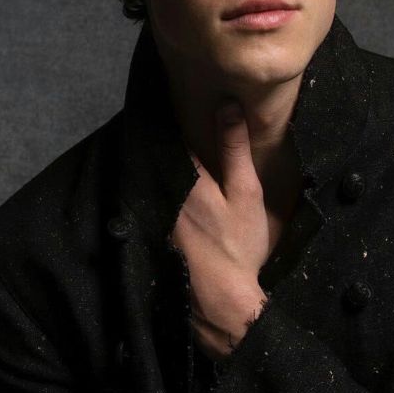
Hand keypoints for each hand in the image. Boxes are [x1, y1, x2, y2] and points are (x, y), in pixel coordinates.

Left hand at [170, 102, 269, 359]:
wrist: (221, 300)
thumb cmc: (239, 243)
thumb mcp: (246, 192)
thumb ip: (234, 148)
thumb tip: (226, 103)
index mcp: (185, 177)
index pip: (167, 134)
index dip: (165, 112)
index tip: (162, 92)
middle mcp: (162, 190)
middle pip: (152, 153)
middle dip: (152, 132)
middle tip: (155, 107)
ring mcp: (155, 213)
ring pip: (149, 174)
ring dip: (149, 155)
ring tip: (150, 134)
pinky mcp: (154, 231)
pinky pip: (147, 195)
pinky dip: (149, 180)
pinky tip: (154, 177)